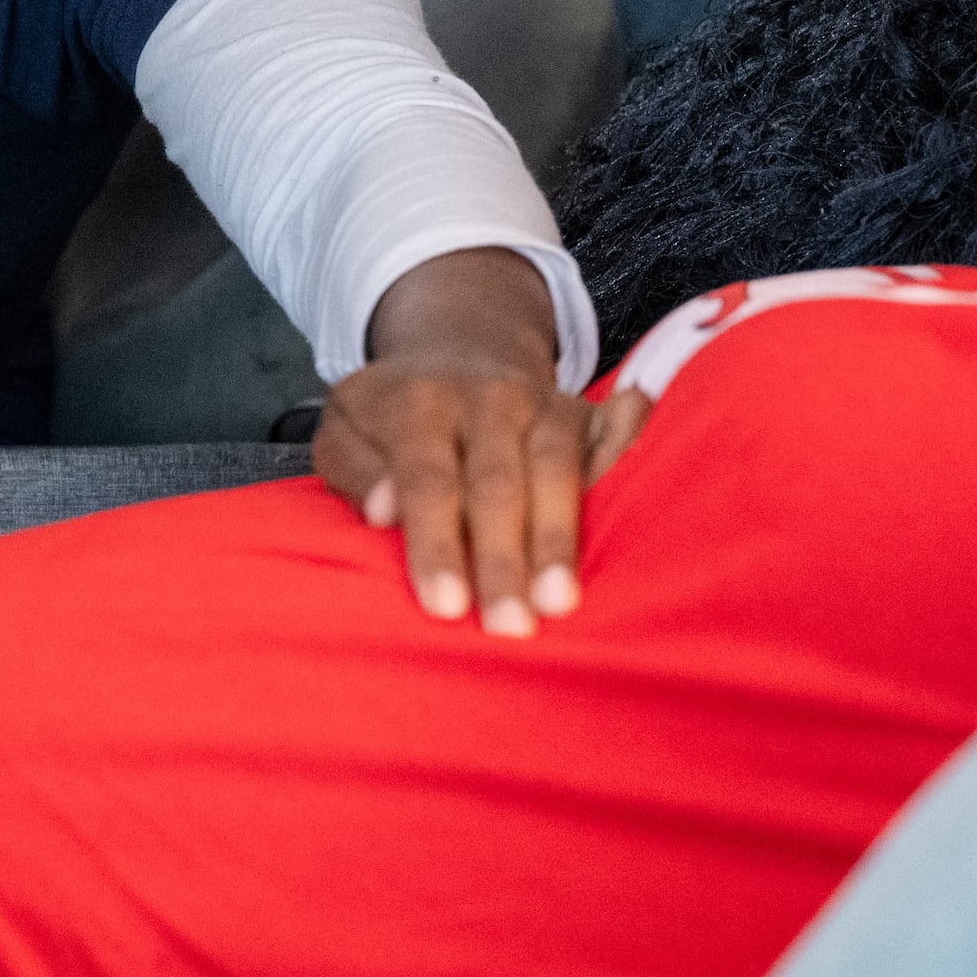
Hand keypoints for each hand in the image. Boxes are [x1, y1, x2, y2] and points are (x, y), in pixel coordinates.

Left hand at [317, 248, 613, 635]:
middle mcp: (486, 397)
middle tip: (506, 626)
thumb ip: (355, 471)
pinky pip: (608, 450)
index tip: (443, 605)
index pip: (428, 479)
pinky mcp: (584, 413)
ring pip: (557, 471)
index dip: (436, 542)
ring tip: (558, 604)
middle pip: (496, 484)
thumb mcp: (345, 431)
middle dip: (502, 559)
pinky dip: (619, 484)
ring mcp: (543, 402)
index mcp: (418, 403)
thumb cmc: (392, 416)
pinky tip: (631, 530)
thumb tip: (382, 511)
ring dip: (557, 541)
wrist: (460, 350)